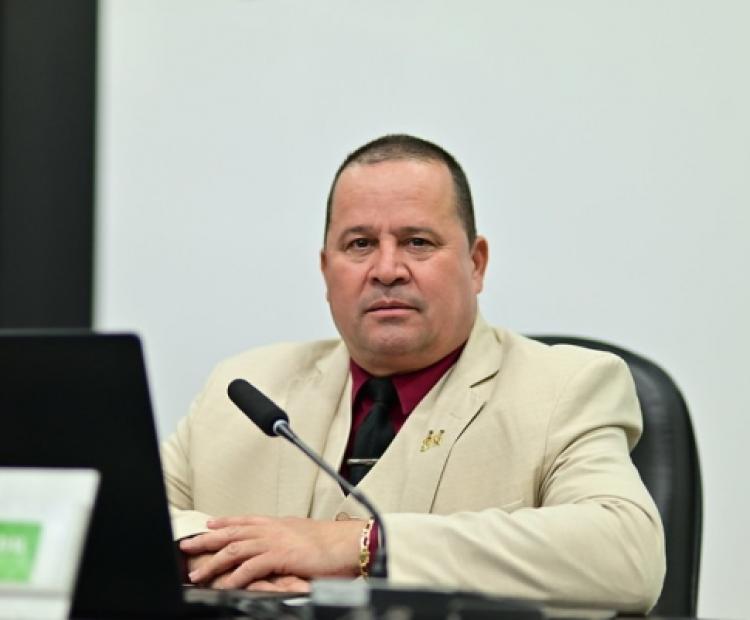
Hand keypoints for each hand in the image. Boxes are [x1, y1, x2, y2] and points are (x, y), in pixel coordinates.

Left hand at [179, 515, 363, 588]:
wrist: (348, 542)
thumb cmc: (331, 542)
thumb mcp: (303, 535)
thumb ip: (286, 539)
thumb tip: (279, 546)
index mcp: (278, 523)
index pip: (244, 520)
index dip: (224, 522)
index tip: (208, 524)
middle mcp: (273, 528)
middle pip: (232, 531)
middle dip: (207, 539)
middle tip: (188, 545)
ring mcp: (275, 541)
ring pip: (235, 548)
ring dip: (214, 561)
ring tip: (199, 573)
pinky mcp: (280, 556)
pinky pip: (251, 567)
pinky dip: (235, 576)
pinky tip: (225, 584)